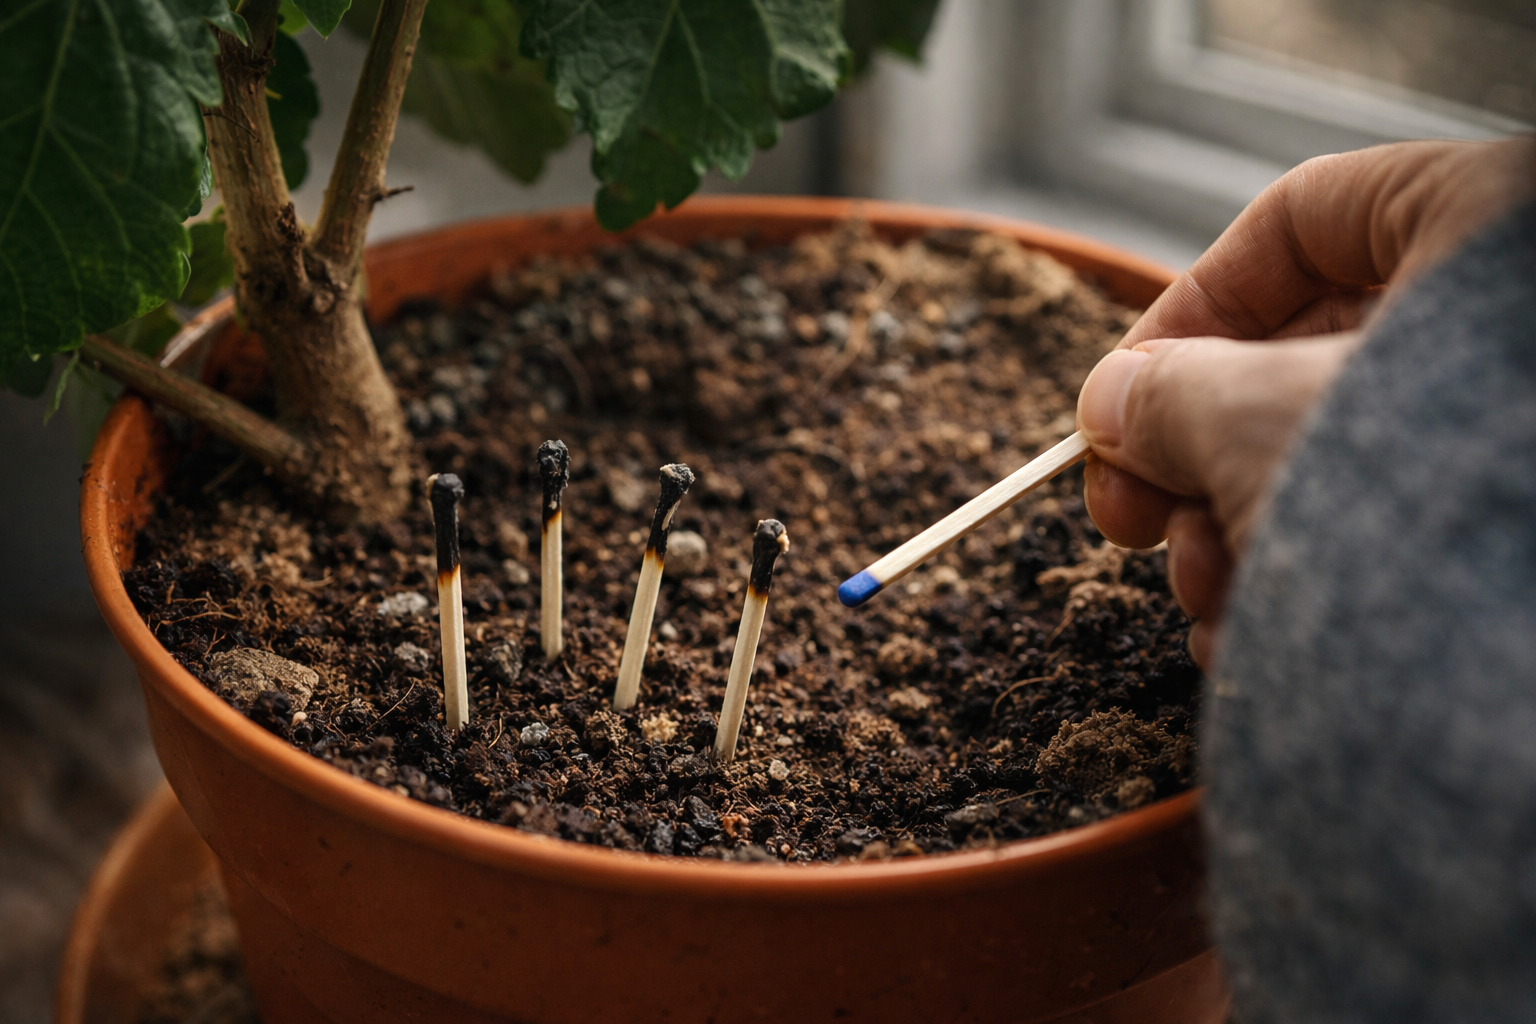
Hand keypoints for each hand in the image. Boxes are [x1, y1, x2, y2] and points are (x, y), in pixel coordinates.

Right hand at [1079, 137, 1535, 666]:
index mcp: (1490, 222)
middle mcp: (1512, 319)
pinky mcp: (1506, 529)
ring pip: (1336, 450)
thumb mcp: (1254, 421)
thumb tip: (1112, 401)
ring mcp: (1516, 429)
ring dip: (1233, 525)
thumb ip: (1167, 391)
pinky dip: (1304, 568)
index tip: (1118, 402)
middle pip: (1304, 351)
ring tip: (1203, 594)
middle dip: (1196, 453)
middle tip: (1129, 525)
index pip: (1303, 221)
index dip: (1185, 310)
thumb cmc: (1432, 507)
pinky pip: (1391, 521)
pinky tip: (1247, 635)